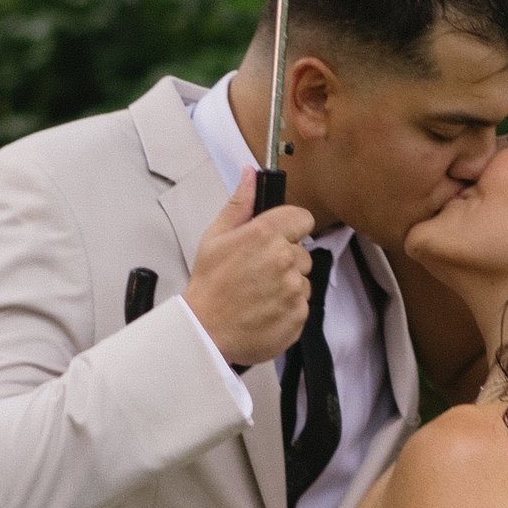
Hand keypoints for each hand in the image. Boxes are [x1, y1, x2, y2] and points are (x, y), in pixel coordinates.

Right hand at [182, 171, 315, 369]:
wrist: (205, 331)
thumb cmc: (208, 285)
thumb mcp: (215, 237)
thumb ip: (239, 205)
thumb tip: (250, 175)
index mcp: (266, 234)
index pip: (302, 218)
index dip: (291, 227)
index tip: (278, 237)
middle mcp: (285, 260)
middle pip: (302, 252)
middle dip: (285, 259)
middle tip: (258, 272)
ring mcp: (294, 289)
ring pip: (302, 280)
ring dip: (287, 285)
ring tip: (259, 294)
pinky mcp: (299, 315)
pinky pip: (301, 305)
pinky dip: (287, 308)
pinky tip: (264, 310)